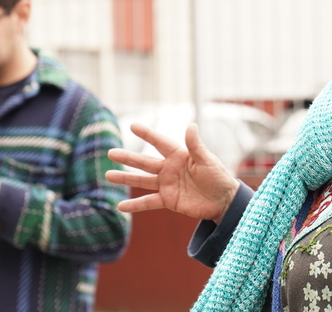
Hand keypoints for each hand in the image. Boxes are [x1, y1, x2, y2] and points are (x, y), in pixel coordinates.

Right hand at [106, 123, 238, 223]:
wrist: (224, 201)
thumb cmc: (218, 177)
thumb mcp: (208, 161)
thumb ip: (196, 146)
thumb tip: (191, 125)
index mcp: (179, 156)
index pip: (160, 142)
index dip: (147, 134)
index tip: (132, 126)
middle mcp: (169, 169)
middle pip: (144, 162)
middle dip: (127, 158)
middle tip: (110, 153)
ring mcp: (167, 185)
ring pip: (142, 181)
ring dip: (126, 179)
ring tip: (108, 176)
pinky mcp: (168, 200)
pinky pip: (149, 202)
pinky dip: (136, 205)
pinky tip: (121, 207)